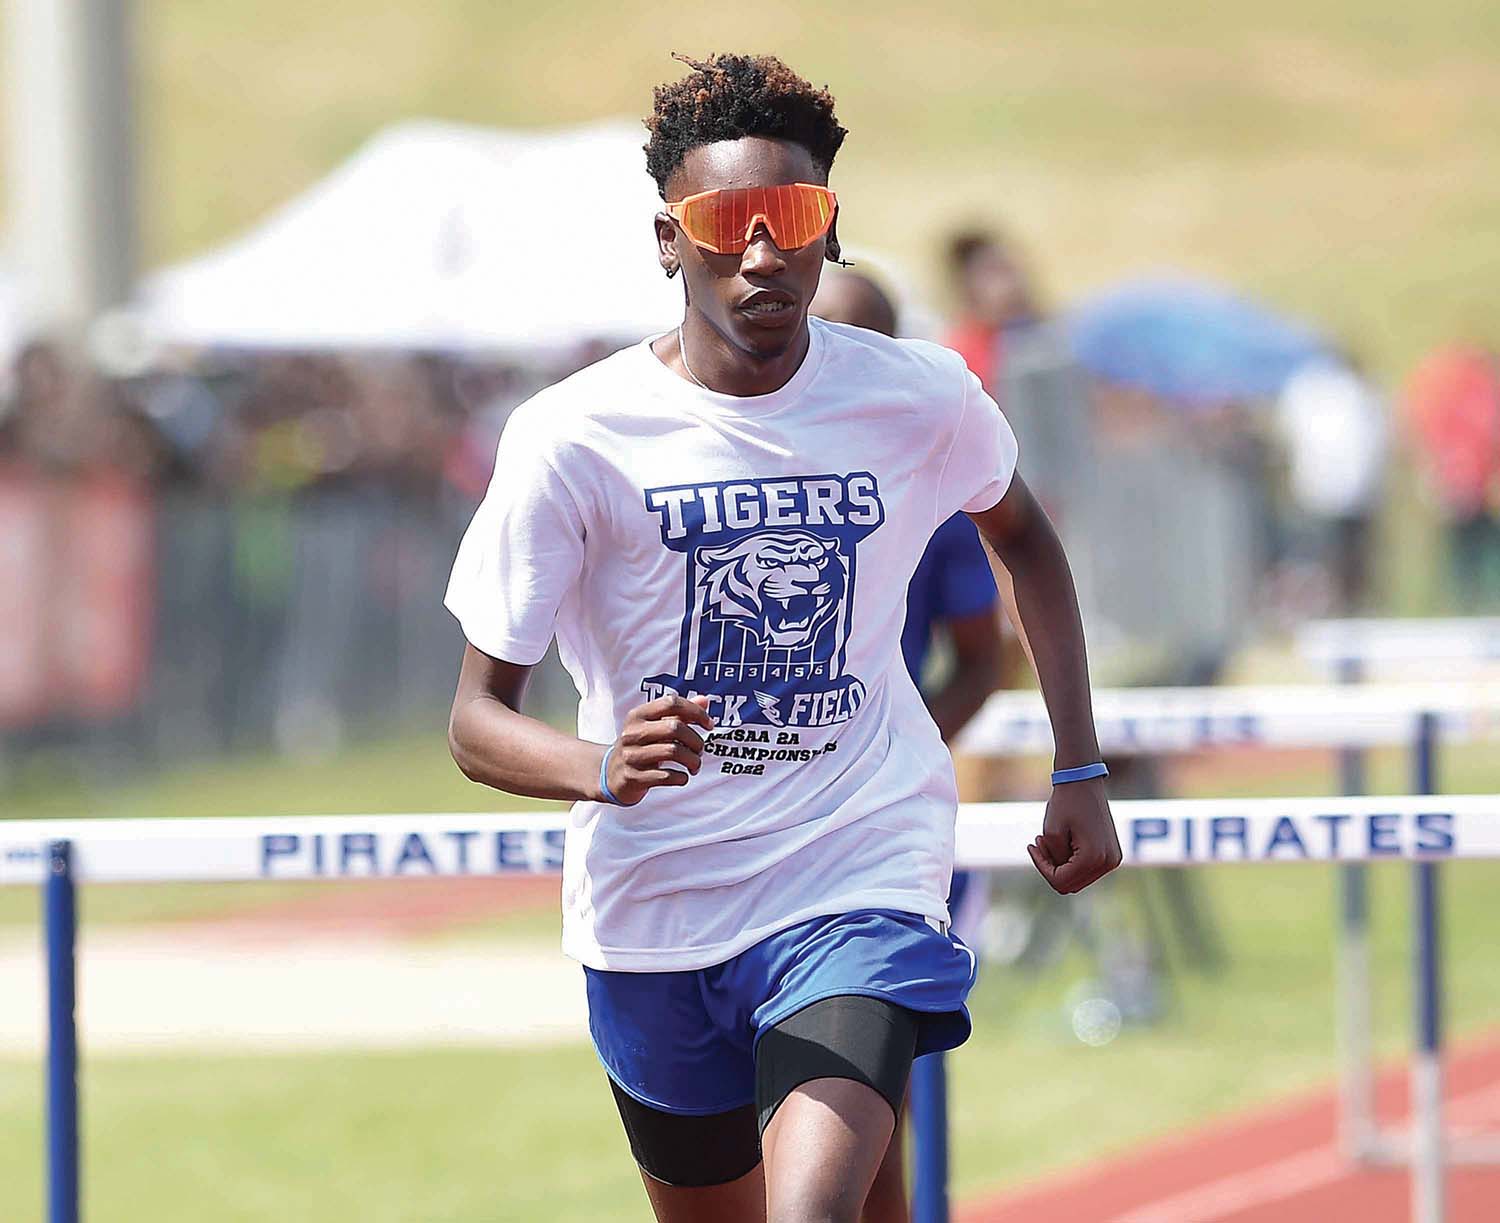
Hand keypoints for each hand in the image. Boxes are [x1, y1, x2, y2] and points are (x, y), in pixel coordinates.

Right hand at [601, 694, 714, 805]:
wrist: (610, 774)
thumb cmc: (640, 746)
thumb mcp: (654, 726)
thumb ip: (679, 714)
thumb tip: (705, 701)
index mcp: (638, 715)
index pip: (671, 703)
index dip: (696, 712)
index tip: (709, 725)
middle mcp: (632, 732)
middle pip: (675, 728)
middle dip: (696, 740)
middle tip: (699, 750)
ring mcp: (631, 755)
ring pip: (673, 751)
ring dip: (693, 760)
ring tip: (694, 765)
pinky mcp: (633, 777)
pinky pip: (666, 776)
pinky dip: (681, 777)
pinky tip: (682, 776)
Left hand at [1027, 778, 1120, 893]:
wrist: (1084, 781)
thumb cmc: (1065, 803)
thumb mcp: (1051, 833)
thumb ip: (1054, 860)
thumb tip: (1059, 877)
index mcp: (1093, 858)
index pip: (1060, 882)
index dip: (1042, 867)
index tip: (1033, 845)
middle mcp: (1108, 863)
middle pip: (1070, 884)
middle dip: (1051, 867)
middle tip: (1039, 843)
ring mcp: (1112, 860)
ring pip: (1078, 878)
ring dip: (1060, 864)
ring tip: (1047, 839)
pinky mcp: (1112, 854)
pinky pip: (1087, 869)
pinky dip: (1071, 860)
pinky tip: (1061, 840)